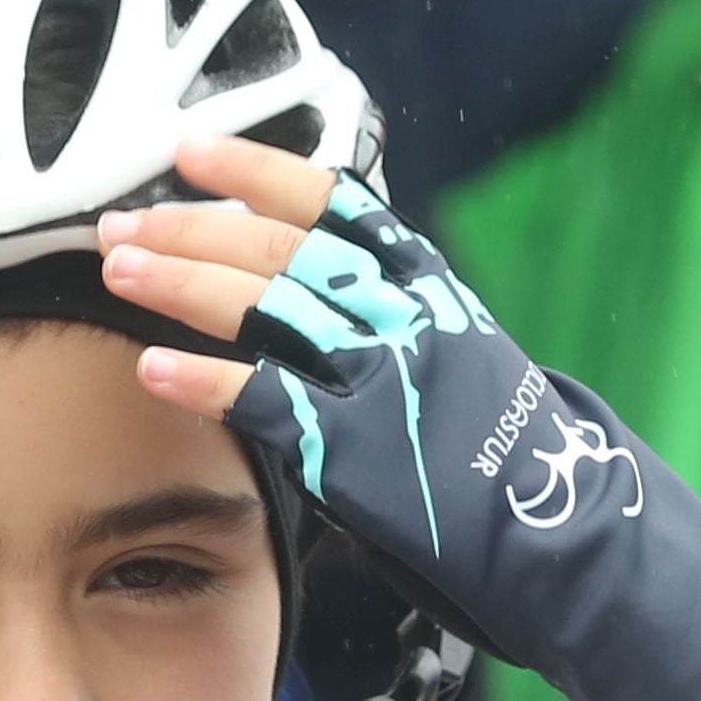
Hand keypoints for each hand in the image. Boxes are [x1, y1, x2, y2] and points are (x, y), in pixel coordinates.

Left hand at [105, 140, 700, 700]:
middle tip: (122, 217)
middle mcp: (409, 321)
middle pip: (285, 248)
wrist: (583, 551)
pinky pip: (266, 402)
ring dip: (182, 282)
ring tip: (117, 266)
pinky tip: (151, 366)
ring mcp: (384, 381)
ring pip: (267, 306)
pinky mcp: (358, 451)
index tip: (199, 148)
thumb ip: (401, 348)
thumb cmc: (525, 481)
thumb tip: (332, 334)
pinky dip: (204, 380)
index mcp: (437, 295)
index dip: (262, 173)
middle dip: (195, 226)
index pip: (340, 207)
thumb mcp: (470, 382)